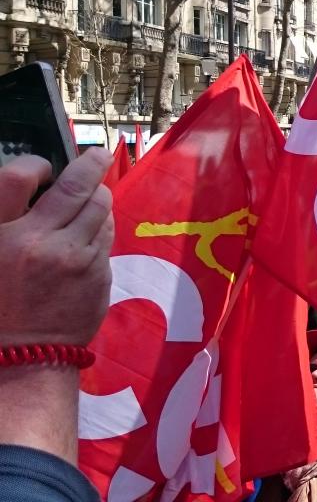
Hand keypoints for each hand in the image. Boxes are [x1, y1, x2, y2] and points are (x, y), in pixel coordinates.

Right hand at [0, 150, 113, 346]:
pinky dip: (100, 229)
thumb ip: (8, 218)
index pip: (20, 176)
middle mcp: (41, 243)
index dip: (37, 164)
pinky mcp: (99, 275)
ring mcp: (76, 259)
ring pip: (102, 209)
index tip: (46, 165)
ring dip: (98, 199)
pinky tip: (88, 236)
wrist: (23, 357)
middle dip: (91, 168)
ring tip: (91, 198)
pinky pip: (107, 238)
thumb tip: (34, 186)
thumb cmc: (0, 304)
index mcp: (2, 235)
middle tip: (98, 157)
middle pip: (79, 187)